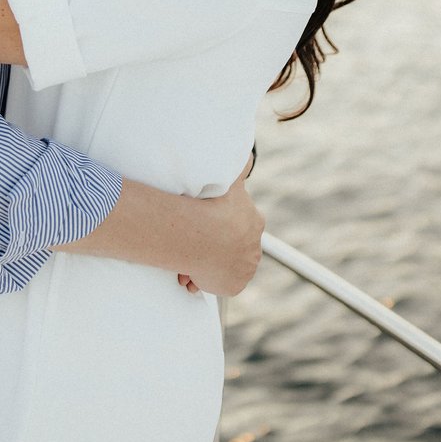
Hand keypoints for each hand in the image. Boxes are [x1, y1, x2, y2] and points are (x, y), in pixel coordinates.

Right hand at [176, 162, 263, 295]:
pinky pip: (215, 283)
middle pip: (231, 247)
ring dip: (205, 263)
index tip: (205, 221)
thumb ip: (241, 166)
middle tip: (192, 240)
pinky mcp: (234, 286)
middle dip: (213, 245)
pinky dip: (201, 279)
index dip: (221, 222)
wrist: (203, 237)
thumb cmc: (212, 207)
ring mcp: (245, 269)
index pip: (241, 223)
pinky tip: (187, 273)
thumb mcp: (230, 181)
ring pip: (221, 265)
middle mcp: (254, 248)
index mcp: (255, 222)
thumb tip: (248, 155)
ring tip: (185, 259)